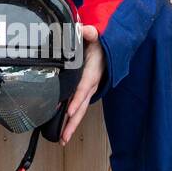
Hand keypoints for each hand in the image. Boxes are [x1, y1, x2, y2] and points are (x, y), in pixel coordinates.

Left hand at [60, 23, 105, 145]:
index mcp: (92, 71)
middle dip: (72, 122)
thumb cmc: (99, 43)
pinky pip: (78, 106)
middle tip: (63, 137)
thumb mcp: (97, 36)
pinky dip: (71, 118)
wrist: (109, 47)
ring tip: (62, 139)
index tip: (68, 111)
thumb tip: (85, 31)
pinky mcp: (86, 91)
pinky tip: (63, 127)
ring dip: (71, 125)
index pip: (83, 87)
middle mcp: (92, 84)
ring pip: (80, 109)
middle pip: (81, 106)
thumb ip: (91, 33)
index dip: (76, 99)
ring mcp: (89, 89)